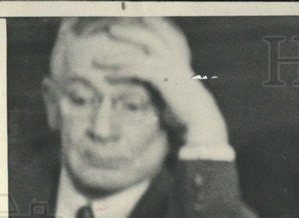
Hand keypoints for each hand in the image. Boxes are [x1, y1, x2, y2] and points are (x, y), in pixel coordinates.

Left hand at [94, 18, 228, 147]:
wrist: (200, 119)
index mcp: (180, 62)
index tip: (144, 18)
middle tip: (112, 28)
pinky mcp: (161, 77)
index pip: (170, 36)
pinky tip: (108, 77)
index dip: (158, 25)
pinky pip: (136, 70)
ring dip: (115, 57)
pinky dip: (120, 73)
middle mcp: (175, 61)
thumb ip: (161, 84)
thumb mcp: (174, 92)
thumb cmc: (188, 111)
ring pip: (137, 55)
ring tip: (98, 60)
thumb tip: (147, 85)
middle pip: (149, 37)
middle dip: (130, 31)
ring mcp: (168, 68)